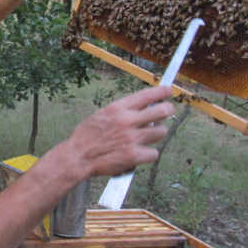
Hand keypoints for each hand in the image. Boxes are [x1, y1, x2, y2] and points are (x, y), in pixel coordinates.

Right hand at [53, 86, 173, 178]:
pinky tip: (139, 153)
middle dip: (169, 109)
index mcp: (118, 108)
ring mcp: (133, 138)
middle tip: (168, 111)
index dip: (161, 92)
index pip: (147, 95)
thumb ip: (122, 111)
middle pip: (162, 111)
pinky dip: (149, 154)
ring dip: (157, 133)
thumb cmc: (86, 136)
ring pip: (161, 131)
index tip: (167, 91)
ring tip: (147, 136)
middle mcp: (128, 121)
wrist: (78, 156)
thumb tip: (142, 109)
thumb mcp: (102, 115)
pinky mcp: (134, 155)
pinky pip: (154, 153)